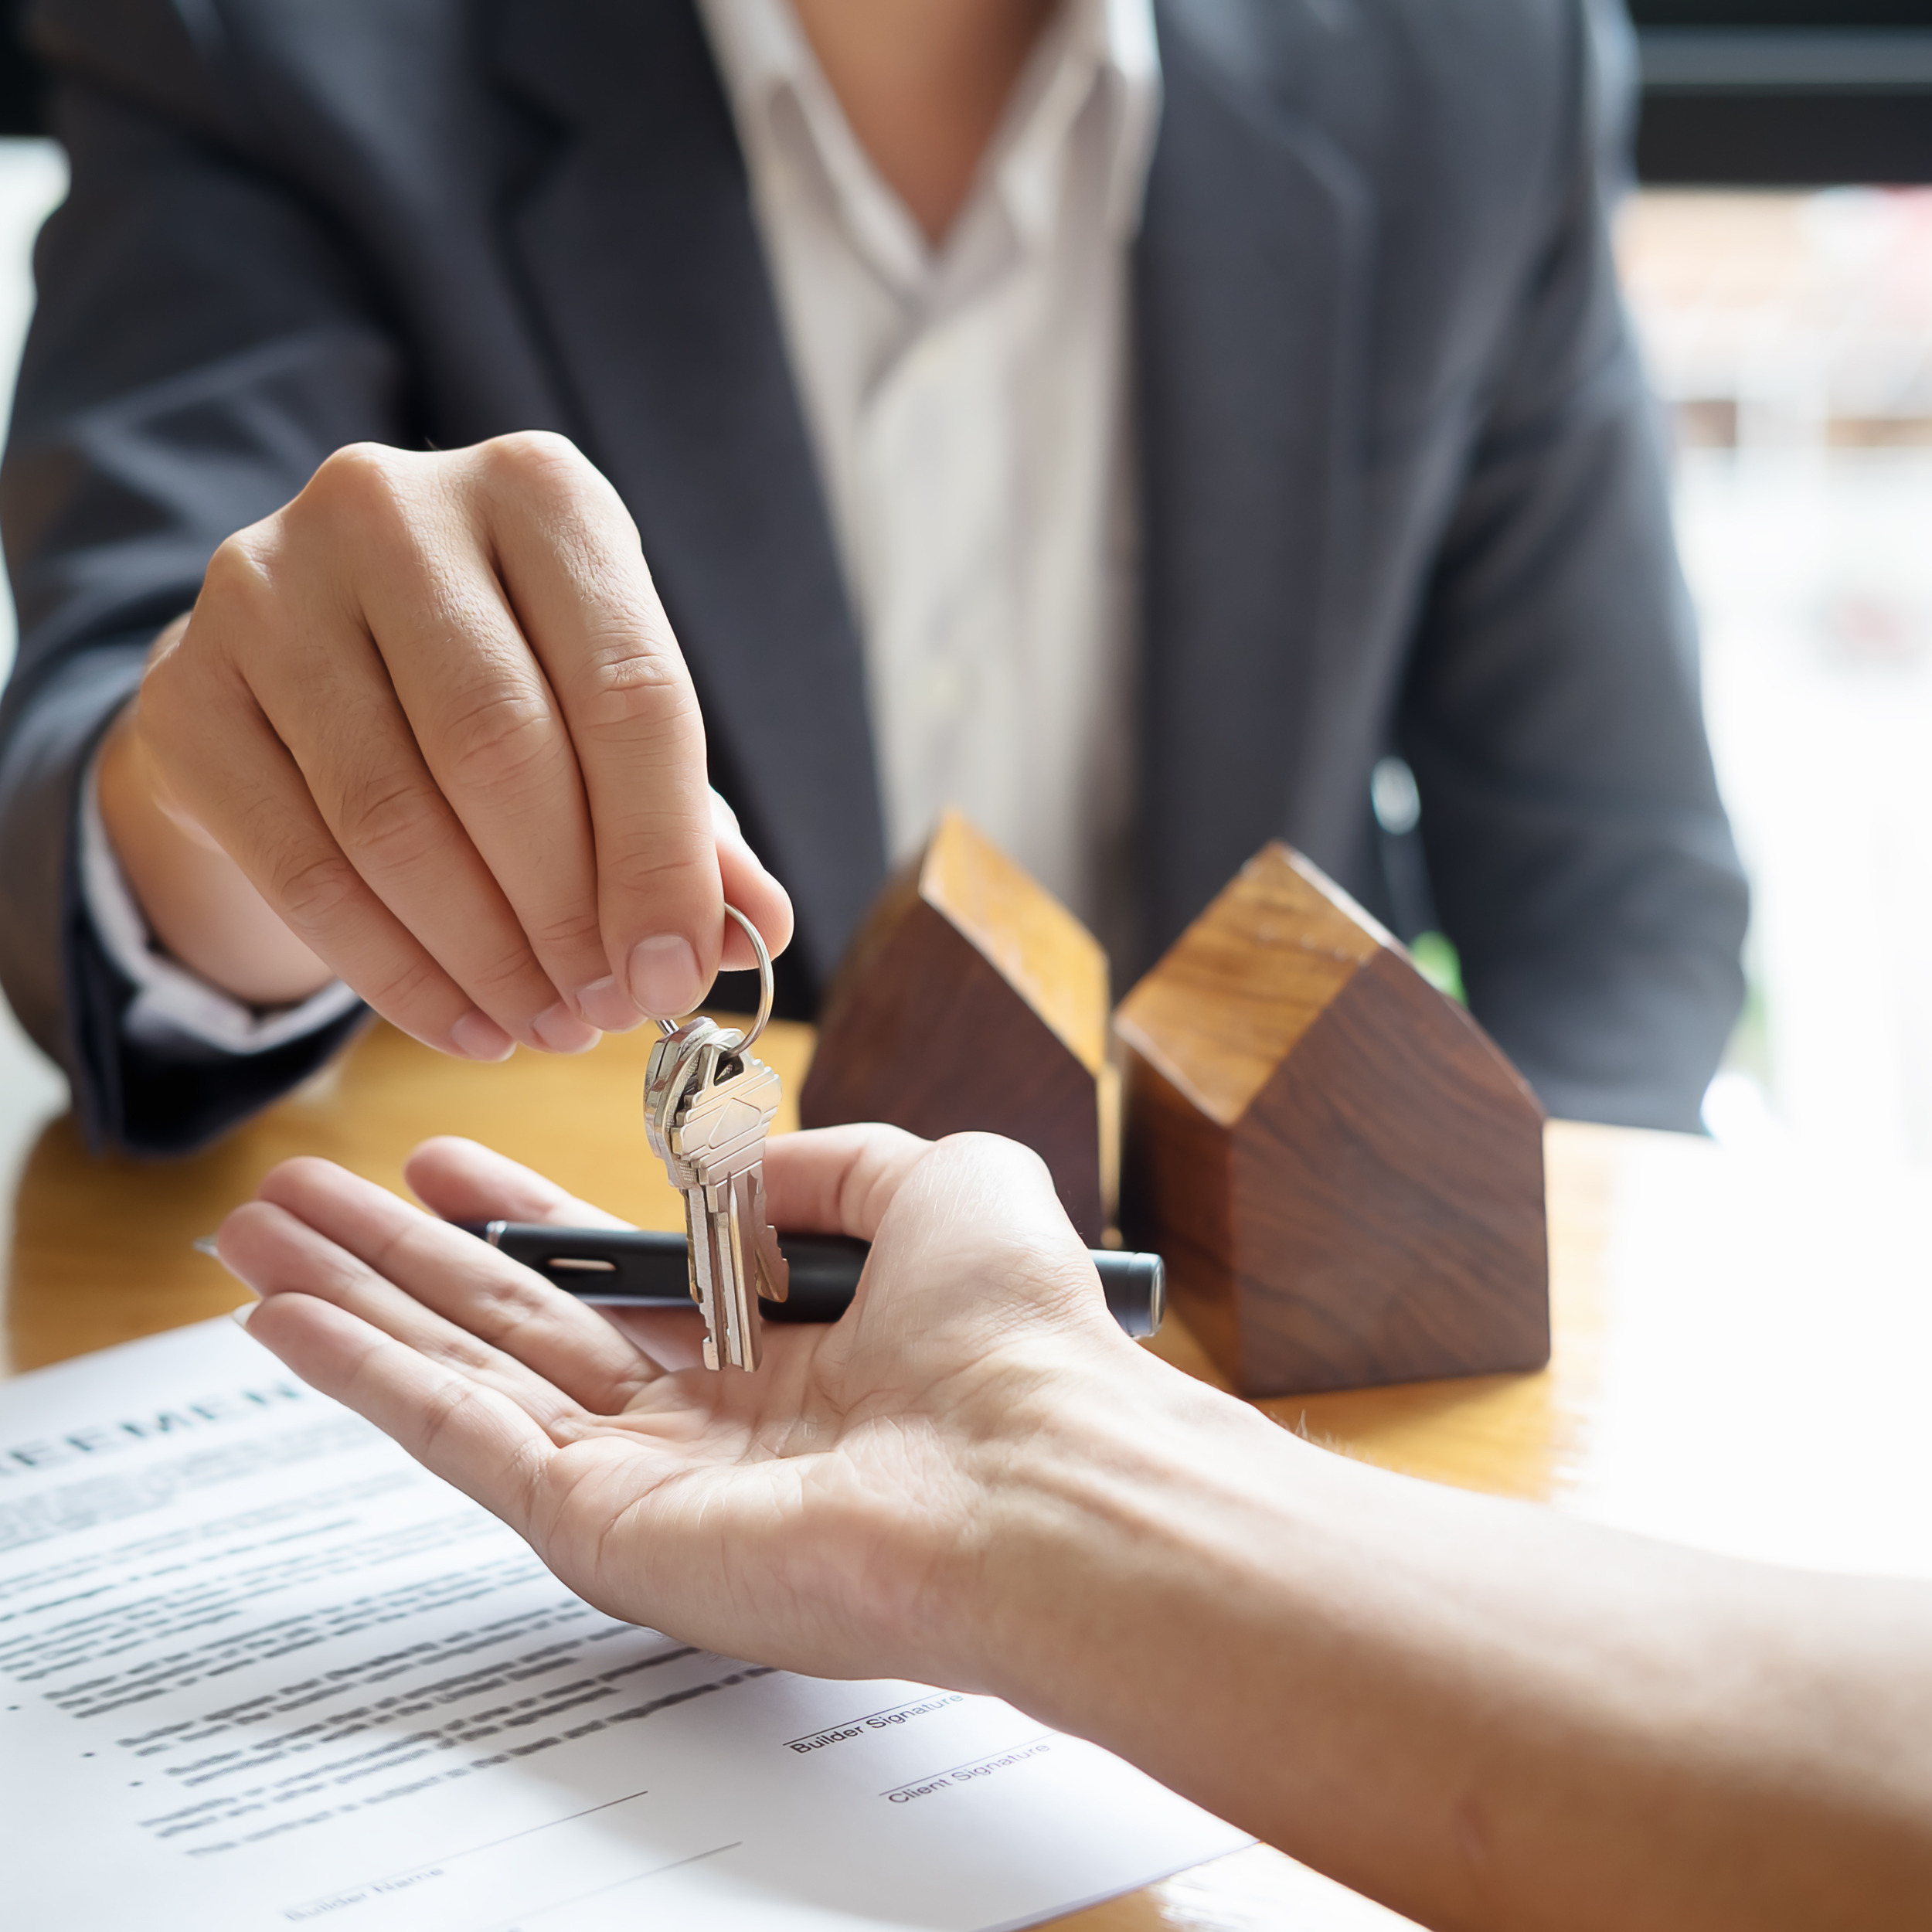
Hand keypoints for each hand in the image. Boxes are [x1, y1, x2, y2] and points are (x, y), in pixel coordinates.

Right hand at [98, 434, 791, 1054]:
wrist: (311, 664)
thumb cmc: (505, 688)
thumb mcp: (611, 726)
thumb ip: (692, 820)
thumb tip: (759, 927)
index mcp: (540, 491)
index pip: (628, 690)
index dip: (661, 855)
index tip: (676, 975)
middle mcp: (394, 508)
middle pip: (501, 751)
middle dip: (569, 913)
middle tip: (604, 1012)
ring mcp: (267, 586)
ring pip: (393, 818)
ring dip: (485, 956)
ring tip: (545, 1026)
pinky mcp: (188, 686)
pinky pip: (302, 867)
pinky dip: (395, 972)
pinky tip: (463, 1024)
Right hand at [216, 1127, 1137, 1684]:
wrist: (1040, 1469)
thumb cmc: (1016, 1333)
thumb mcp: (941, 1182)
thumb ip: (830, 1162)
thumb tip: (735, 1178)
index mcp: (779, 1349)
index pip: (617, 1276)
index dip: (524, 1215)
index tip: (444, 1160)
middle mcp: (701, 1422)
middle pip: (516, 1321)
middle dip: (402, 1255)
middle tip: (298, 1197)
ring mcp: (643, 1481)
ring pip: (465, 1373)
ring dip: (353, 1303)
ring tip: (253, 1237)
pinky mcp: (601, 1532)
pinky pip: (460, 1439)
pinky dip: (364, 1377)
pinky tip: (286, 1320)